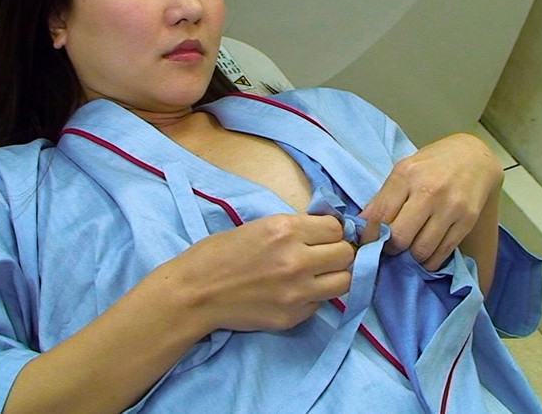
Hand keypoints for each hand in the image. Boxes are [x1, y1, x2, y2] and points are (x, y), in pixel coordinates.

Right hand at [169, 214, 353, 331]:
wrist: (194, 293)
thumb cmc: (218, 254)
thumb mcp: (259, 226)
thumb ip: (294, 228)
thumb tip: (325, 231)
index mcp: (286, 230)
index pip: (336, 228)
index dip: (331, 231)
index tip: (322, 235)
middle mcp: (297, 260)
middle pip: (346, 254)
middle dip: (337, 252)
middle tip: (321, 255)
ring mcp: (297, 292)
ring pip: (344, 282)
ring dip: (333, 276)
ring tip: (316, 275)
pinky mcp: (293, 316)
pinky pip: (321, 303)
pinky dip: (313, 297)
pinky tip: (293, 292)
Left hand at [359, 133, 502, 269]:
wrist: (474, 156)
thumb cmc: (432, 164)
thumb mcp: (403, 170)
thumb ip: (382, 198)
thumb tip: (361, 226)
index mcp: (406, 175)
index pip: (380, 215)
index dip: (370, 236)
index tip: (368, 244)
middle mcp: (428, 191)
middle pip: (401, 236)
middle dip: (390, 249)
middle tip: (389, 249)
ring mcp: (450, 207)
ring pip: (422, 249)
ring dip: (410, 258)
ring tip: (407, 253)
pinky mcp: (468, 221)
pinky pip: (443, 252)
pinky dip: (429, 260)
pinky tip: (424, 256)